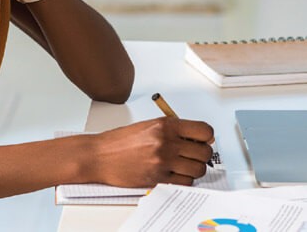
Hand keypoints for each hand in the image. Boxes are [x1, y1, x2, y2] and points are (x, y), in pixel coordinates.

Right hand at [88, 117, 213, 187]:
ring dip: (195, 169)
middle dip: (203, 155)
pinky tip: (177, 175)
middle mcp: (166, 142)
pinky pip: (185, 182)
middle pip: (204, 152)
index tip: (204, 140)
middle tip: (195, 154)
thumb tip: (195, 137)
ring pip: (198, 169)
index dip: (207, 137)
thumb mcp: (148, 125)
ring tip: (185, 166)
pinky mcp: (158, 178)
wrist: (99, 155)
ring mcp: (163, 161)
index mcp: (165, 125)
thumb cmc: (119, 141)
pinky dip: (184, 180)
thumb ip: (172, 130)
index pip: (204, 131)